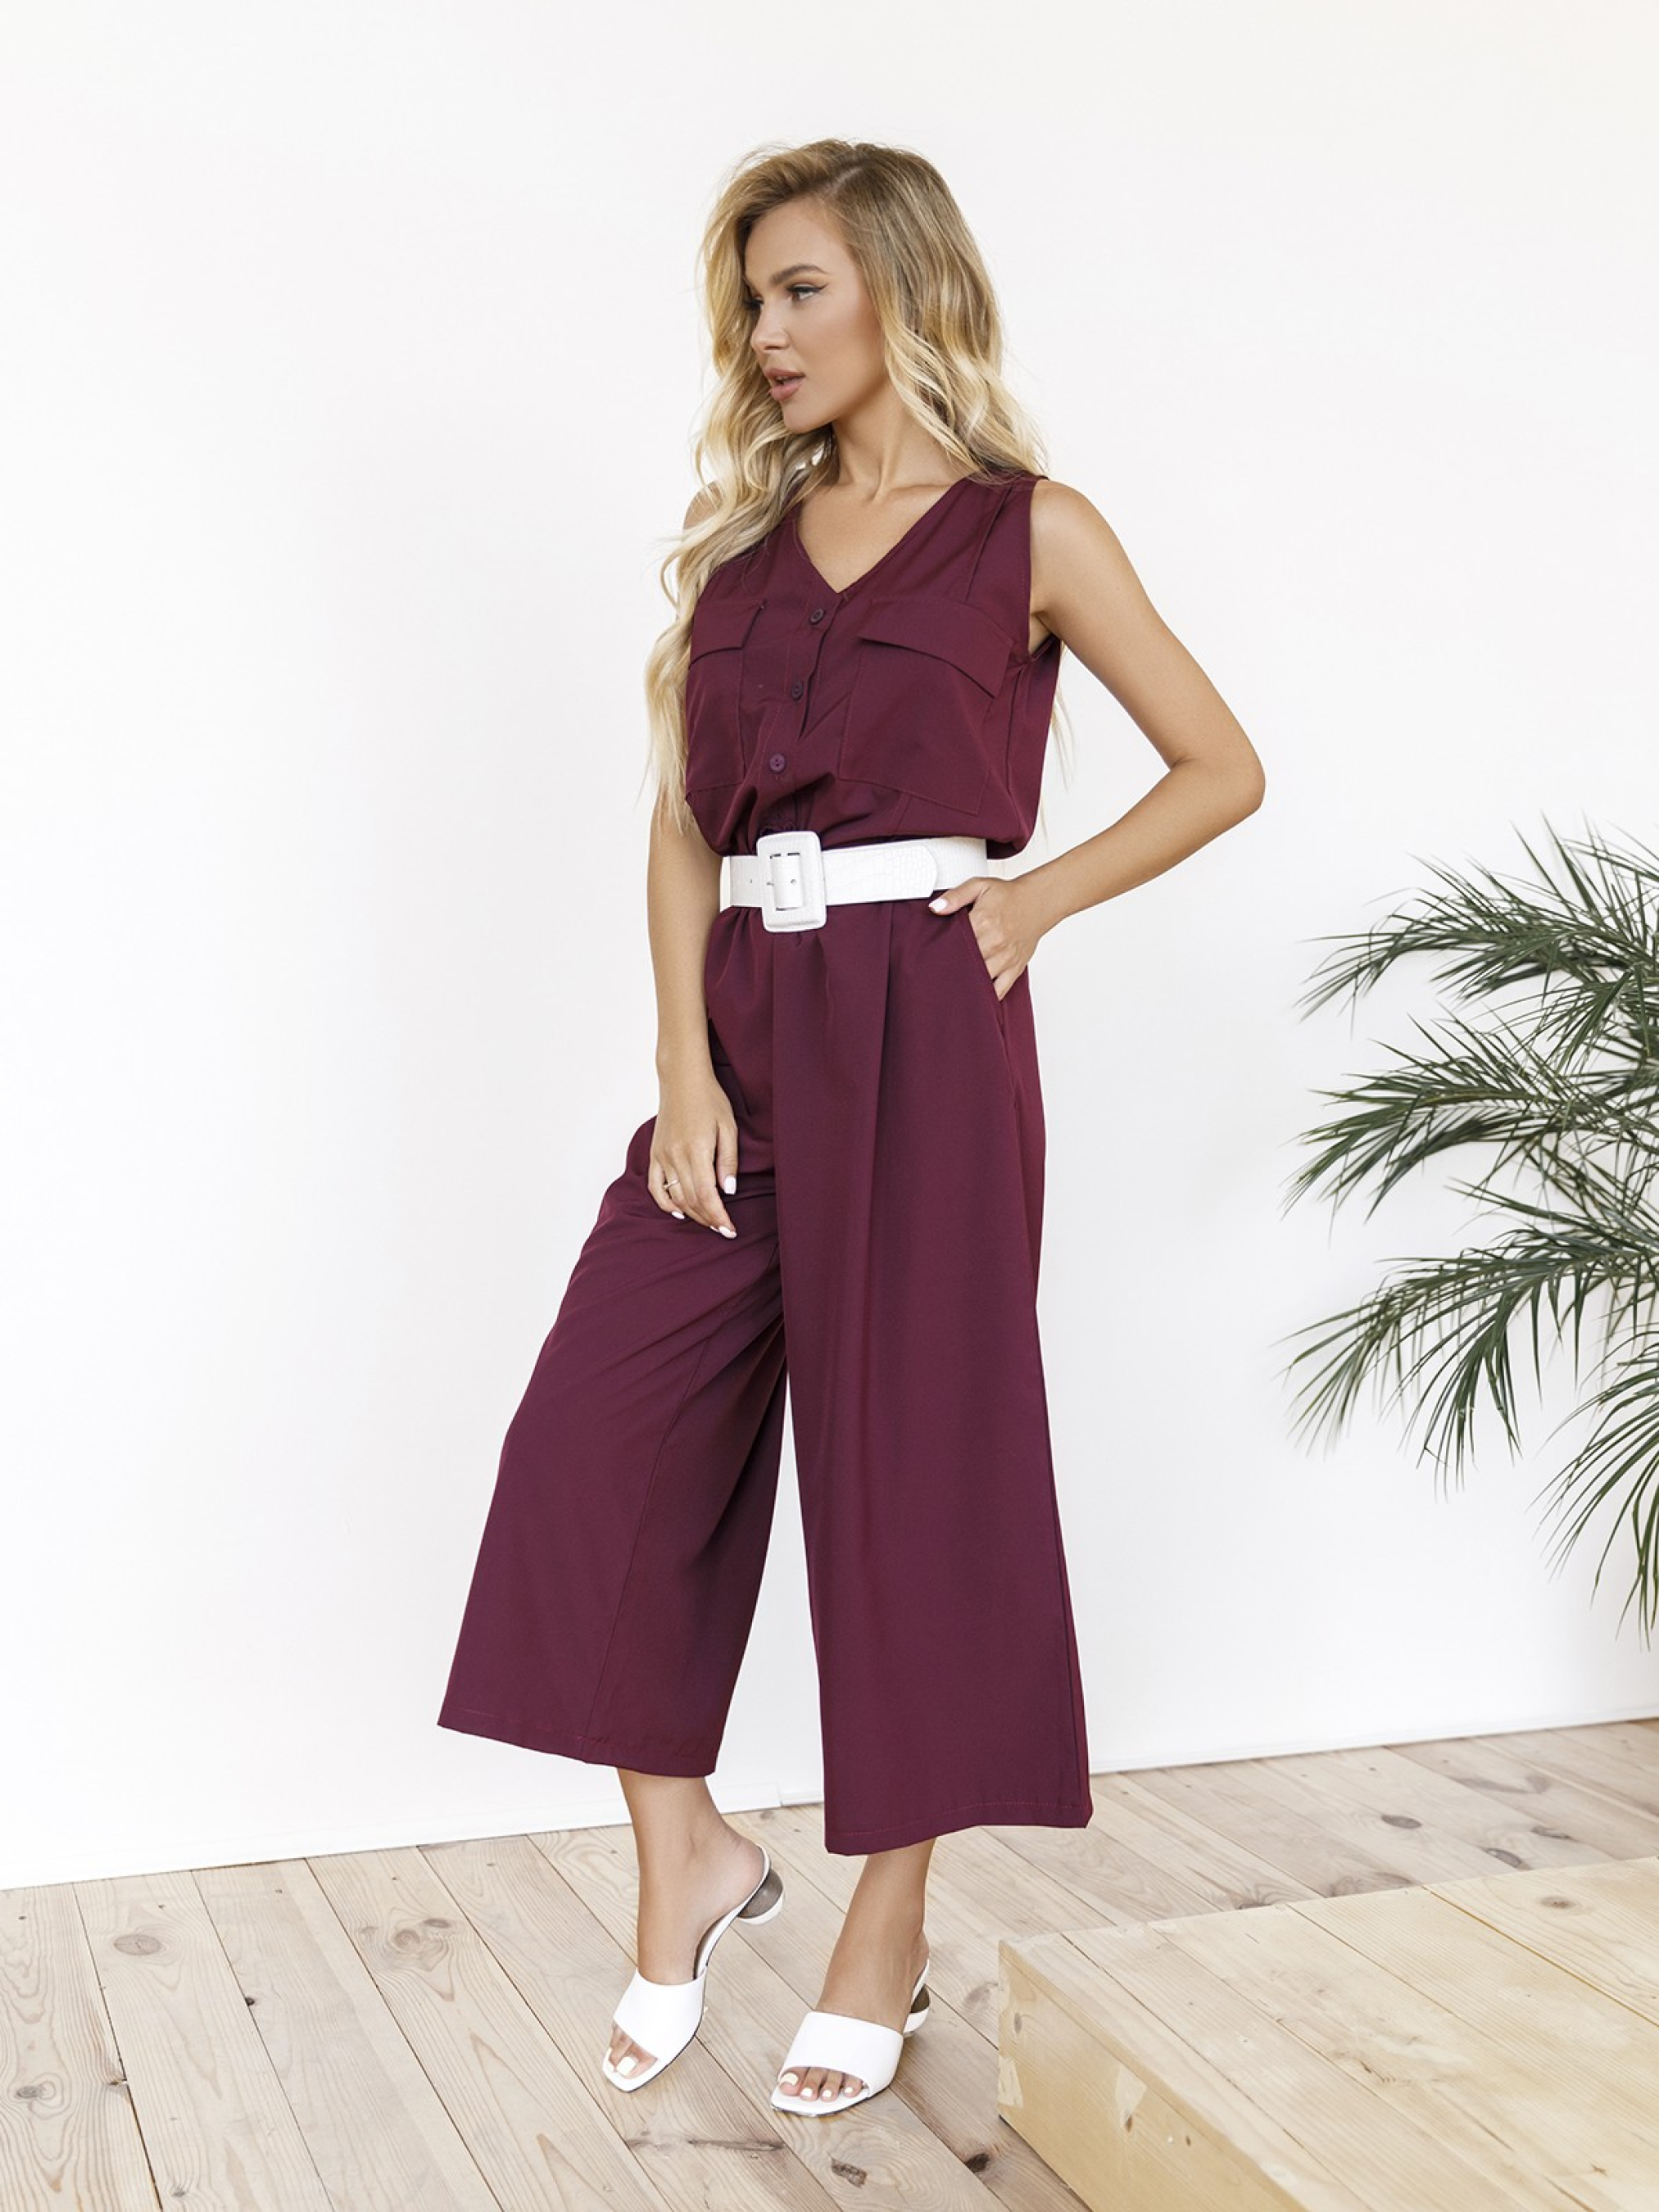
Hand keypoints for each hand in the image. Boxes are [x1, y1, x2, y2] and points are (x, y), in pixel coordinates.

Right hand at [649, 1066, 739, 1234]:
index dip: (718, 1216)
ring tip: (709, 1222)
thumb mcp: (728, 1127)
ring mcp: (662, 1156)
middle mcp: (675, 1156)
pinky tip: (679, 1213)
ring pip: (675, 1197)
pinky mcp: (654, 1154)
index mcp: (696, 1149)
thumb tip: (728, 1191)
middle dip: (709, 1219)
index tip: (730, 1230)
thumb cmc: (710, 1100)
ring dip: (693, 1214)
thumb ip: (728, 1161)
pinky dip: (665, 1204)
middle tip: (724, 1229)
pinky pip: (655, 1187)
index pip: (706, 1195)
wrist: (682, 1080)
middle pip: (691, 1200)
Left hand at [927, 876, 1046, 999]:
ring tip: (952, 986)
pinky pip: (999, 990)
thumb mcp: (979, 886)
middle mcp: (995, 943)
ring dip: (966, 984)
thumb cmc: (1008, 896)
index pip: (955, 943)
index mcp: (983, 922)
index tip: (932, 955)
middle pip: (965, 964)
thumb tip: (935, 907)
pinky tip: (974, 997)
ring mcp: (1005, 958)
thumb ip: (956, 896)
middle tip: (937, 973)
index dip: (941, 950)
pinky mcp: (1015, 969)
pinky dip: (987, 997)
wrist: (1037, 902)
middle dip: (951, 968)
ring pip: (980, 980)